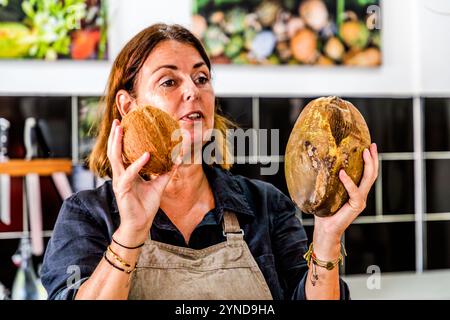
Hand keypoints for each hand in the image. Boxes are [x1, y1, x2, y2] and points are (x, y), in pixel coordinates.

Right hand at [107, 119, 177, 244]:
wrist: (141, 224)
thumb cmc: (146, 206)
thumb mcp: (159, 185)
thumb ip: (166, 172)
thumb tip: (178, 158)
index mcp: (127, 173)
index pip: (120, 152)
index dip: (120, 139)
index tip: (122, 124)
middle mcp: (120, 175)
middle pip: (113, 151)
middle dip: (114, 136)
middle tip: (117, 121)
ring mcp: (119, 181)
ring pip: (115, 158)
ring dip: (117, 143)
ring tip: (120, 129)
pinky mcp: (123, 189)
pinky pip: (130, 173)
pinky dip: (138, 163)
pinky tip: (146, 155)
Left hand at [312, 143, 378, 256]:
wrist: (325, 230)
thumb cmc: (323, 212)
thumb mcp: (327, 192)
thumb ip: (328, 181)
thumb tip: (318, 164)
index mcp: (356, 192)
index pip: (367, 173)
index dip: (370, 160)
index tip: (369, 146)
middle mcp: (361, 195)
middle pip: (372, 174)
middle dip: (373, 158)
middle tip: (372, 145)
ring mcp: (360, 201)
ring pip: (368, 180)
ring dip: (368, 165)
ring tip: (364, 152)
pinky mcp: (356, 206)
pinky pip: (354, 192)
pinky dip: (348, 182)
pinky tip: (342, 173)